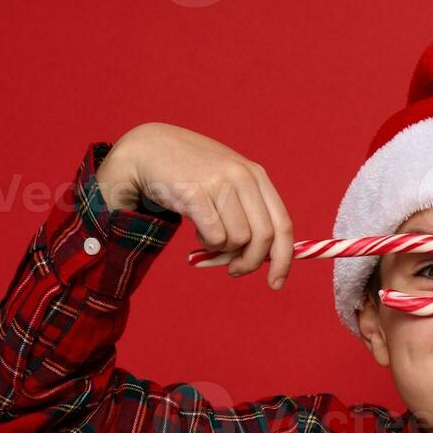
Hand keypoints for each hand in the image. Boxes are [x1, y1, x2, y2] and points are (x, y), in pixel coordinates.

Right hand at [94, 122, 294, 288]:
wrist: (149, 149)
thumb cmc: (192, 175)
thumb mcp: (228, 186)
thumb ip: (249, 216)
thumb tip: (265, 260)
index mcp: (257, 176)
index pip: (283, 226)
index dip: (284, 259)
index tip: (276, 284)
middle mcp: (243, 176)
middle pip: (264, 238)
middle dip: (250, 263)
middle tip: (234, 270)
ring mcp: (219, 183)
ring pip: (238, 240)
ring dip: (222, 249)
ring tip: (207, 234)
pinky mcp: (195, 193)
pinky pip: (214, 237)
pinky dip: (207, 243)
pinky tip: (196, 229)